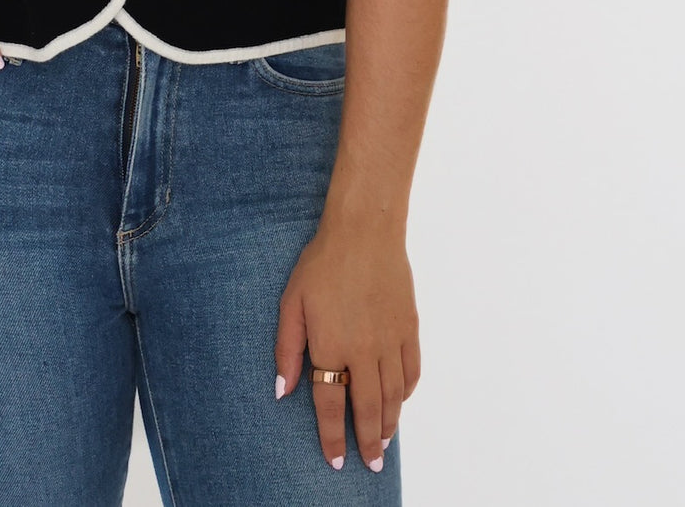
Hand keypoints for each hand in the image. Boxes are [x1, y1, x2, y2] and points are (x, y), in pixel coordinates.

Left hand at [274, 221, 419, 471]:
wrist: (364, 231)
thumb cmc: (322, 263)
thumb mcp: (292, 302)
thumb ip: (287, 348)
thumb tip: (283, 389)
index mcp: (331, 346)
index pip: (331, 404)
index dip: (332, 438)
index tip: (335, 462)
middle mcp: (364, 350)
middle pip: (367, 408)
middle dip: (368, 441)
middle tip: (371, 464)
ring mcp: (390, 339)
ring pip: (394, 394)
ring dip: (389, 422)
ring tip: (384, 441)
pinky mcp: (409, 326)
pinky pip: (412, 369)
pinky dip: (407, 391)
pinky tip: (401, 400)